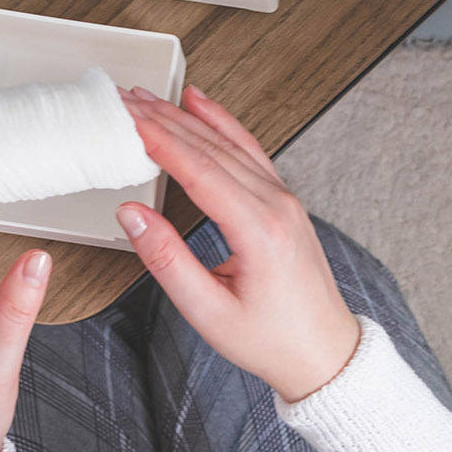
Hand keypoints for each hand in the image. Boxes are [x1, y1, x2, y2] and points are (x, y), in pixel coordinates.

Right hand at [115, 86, 360, 401]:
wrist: (323, 354)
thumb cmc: (272, 341)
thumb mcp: (208, 311)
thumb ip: (166, 260)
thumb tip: (133, 215)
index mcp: (259, 230)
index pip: (201, 170)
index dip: (160, 140)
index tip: (129, 119)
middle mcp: (276, 205)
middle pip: (213, 148)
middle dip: (165, 119)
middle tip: (127, 100)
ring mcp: (284, 200)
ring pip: (231, 143)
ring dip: (189, 117)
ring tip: (153, 98)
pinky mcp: (284, 202)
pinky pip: (250, 151)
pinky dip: (223, 124)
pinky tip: (203, 106)